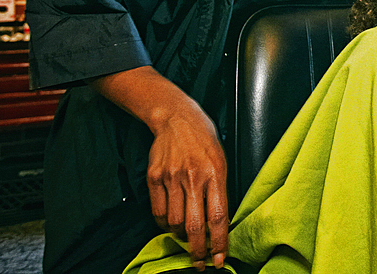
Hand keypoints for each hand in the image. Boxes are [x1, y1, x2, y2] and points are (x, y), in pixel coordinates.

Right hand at [146, 101, 229, 270]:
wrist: (177, 118)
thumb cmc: (204, 140)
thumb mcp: (222, 161)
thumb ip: (219, 190)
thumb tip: (218, 223)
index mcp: (216, 173)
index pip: (219, 216)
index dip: (219, 243)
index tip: (220, 260)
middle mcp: (193, 177)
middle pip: (194, 226)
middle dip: (198, 251)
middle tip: (199, 263)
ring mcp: (171, 177)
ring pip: (174, 222)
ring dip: (181, 237)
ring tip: (187, 239)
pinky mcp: (154, 177)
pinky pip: (158, 211)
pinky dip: (164, 224)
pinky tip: (170, 224)